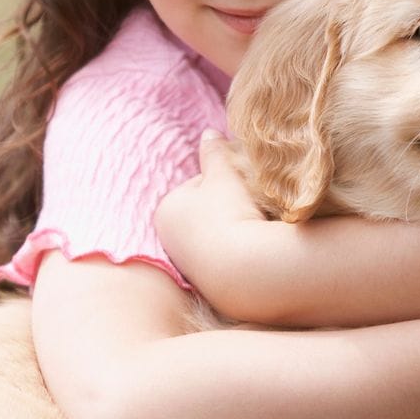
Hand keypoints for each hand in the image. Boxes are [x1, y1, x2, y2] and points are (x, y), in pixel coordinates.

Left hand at [155, 130, 265, 286]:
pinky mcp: (206, 285)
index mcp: (165, 209)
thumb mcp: (223, 174)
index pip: (200, 185)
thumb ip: (215, 153)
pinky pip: (226, 258)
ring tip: (254, 228)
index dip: (226, 182)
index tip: (242, 188)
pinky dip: (238, 251)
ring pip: (217, 235)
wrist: (245, 270)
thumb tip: (209, 133)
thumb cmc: (229, 213)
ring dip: (234, 229)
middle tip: (251, 207)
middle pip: (207, 211)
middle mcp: (167, 240)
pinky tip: (252, 250)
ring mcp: (186, 265)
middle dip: (228, 206)